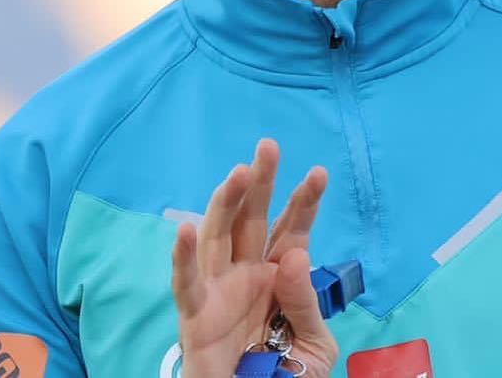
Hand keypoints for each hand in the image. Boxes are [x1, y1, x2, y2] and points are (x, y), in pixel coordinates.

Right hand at [171, 139, 338, 377]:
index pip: (293, 230)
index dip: (304, 202)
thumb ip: (306, 302)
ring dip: (227, 203)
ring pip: (218, 236)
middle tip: (269, 147)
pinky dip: (182, 256)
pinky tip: (186, 228)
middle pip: (253, 219)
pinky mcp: (195, 316)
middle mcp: (248, 274)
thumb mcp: (313, 344)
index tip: (319, 173)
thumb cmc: (286, 377)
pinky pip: (187, 283)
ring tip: (240, 172)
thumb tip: (296, 255)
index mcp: (280, 276)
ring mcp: (220, 290)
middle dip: (261, 183)